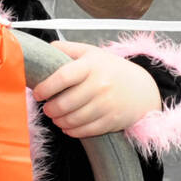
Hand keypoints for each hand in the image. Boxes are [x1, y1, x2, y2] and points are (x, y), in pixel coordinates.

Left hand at [33, 40, 160, 136]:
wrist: (143, 88)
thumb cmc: (111, 69)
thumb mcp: (91, 53)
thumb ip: (67, 49)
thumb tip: (45, 49)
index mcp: (91, 65)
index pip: (63, 77)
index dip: (46, 87)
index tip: (37, 94)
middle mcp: (100, 84)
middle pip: (66, 103)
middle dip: (50, 109)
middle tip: (46, 109)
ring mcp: (107, 104)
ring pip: (74, 119)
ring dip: (59, 121)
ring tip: (55, 117)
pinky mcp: (113, 120)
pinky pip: (87, 130)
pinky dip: (72, 131)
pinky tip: (67, 126)